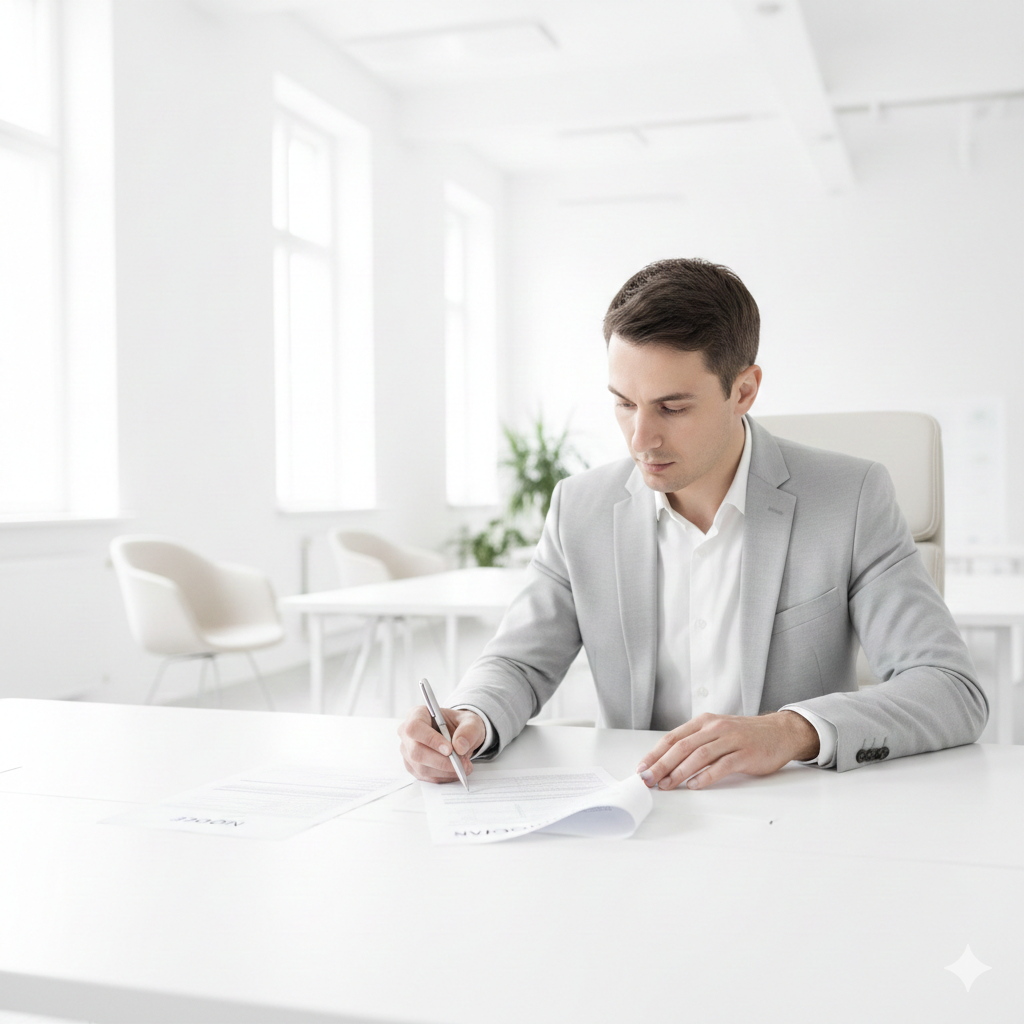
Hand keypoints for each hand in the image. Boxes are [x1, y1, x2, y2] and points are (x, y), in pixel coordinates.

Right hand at [398, 705, 485, 783]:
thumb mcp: (471, 721)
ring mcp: (408, 752)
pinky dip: (444, 777)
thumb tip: (460, 746)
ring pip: (422, 768)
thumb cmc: (460, 725)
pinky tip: (455, 771)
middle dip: (442, 761)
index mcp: (417, 715)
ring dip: (445, 771)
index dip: (430, 740)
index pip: (414, 728)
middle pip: (416, 752)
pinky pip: (426, 777)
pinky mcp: (414, 767)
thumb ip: (468, 730)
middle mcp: (408, 734)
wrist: (460, 736)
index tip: (449, 749)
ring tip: (464, 766)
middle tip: (462, 762)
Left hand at [636, 711, 818, 790]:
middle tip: (648, 780)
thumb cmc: (744, 735)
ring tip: (667, 785)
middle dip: (661, 764)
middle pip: (682, 747)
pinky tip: (694, 785)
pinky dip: (705, 776)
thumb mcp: (716, 731)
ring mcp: (731, 740)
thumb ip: (695, 742)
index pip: (673, 738)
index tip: (642, 768)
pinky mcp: (745, 754)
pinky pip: (721, 766)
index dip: (655, 754)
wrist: (780, 732)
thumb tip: (666, 762)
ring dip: (679, 772)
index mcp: (704, 722)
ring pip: (699, 755)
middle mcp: (715, 727)